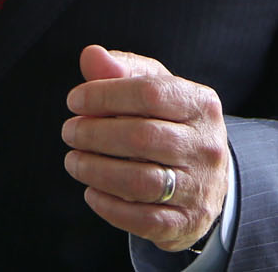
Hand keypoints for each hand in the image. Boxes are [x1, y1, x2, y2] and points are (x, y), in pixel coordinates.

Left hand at [63, 46, 229, 252]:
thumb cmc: (171, 125)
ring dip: (95, 170)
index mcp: (202, 104)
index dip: (105, 95)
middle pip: (141, 137)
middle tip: (69, 132)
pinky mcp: (185, 221)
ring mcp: (199, 186)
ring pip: (139, 181)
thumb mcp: (156, 91)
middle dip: (94, 133)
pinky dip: (108, 205)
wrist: (208, 180)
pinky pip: (140, 218)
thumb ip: (122, 71)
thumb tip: (91, 56)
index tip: (75, 100)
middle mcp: (207, 145)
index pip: (150, 92)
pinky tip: (91, 191)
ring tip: (74, 160)